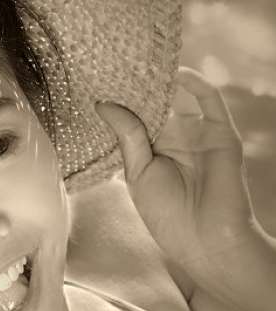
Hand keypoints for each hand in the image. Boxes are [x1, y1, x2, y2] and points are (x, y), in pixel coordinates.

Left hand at [96, 67, 254, 292]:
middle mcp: (172, 142)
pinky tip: (173, 72)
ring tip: (137, 63)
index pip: (132, 121)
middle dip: (135, 89)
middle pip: (153, 106)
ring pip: (177, 100)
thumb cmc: (167, 216)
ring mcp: (196, 135)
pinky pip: (210, 101)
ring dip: (160, 83)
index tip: (96, 84)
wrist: (205, 240)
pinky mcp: (220, 133)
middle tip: (113, 64)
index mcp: (150, 155)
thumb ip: (127, 137)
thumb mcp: (138, 175)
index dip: (118, 104)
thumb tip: (103, 104)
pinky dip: (194, 83)